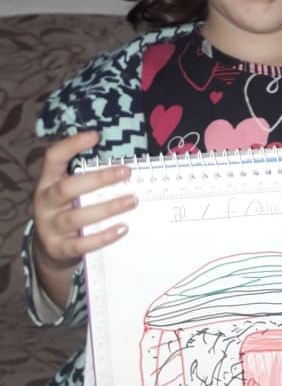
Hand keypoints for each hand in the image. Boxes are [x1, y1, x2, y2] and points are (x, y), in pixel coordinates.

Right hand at [32, 130, 136, 306]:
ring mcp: (50, 227)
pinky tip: (123, 228)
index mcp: (47, 182)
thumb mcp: (70, 193)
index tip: (95, 135)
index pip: (53, 158)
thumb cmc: (67, 211)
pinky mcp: (60, 248)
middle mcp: (45, 203)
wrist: (51, 250)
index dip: (71, 145)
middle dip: (98, 179)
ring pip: (76, 217)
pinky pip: (82, 244)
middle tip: (126, 172)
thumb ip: (86, 180)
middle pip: (67, 188)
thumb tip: (122, 167)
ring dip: (107, 208)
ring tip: (132, 201)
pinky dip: (104, 237)